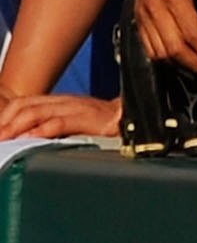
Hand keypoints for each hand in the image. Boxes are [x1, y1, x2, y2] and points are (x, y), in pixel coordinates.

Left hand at [0, 92, 118, 141]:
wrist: (138, 118)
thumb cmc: (104, 126)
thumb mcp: (73, 124)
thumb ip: (50, 128)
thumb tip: (24, 140)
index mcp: (59, 103)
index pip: (22, 104)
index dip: (4, 117)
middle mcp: (66, 102)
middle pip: (25, 106)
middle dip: (5, 123)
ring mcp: (78, 108)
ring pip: (38, 111)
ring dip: (16, 126)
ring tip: (4, 141)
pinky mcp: (91, 118)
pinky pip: (61, 121)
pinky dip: (43, 130)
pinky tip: (32, 139)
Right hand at [130, 0, 196, 75]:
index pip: (192, 35)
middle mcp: (155, 6)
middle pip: (173, 49)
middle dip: (195, 64)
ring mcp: (143, 10)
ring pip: (158, 50)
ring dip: (178, 64)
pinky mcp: (137, 11)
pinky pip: (146, 43)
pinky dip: (161, 55)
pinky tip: (177, 58)